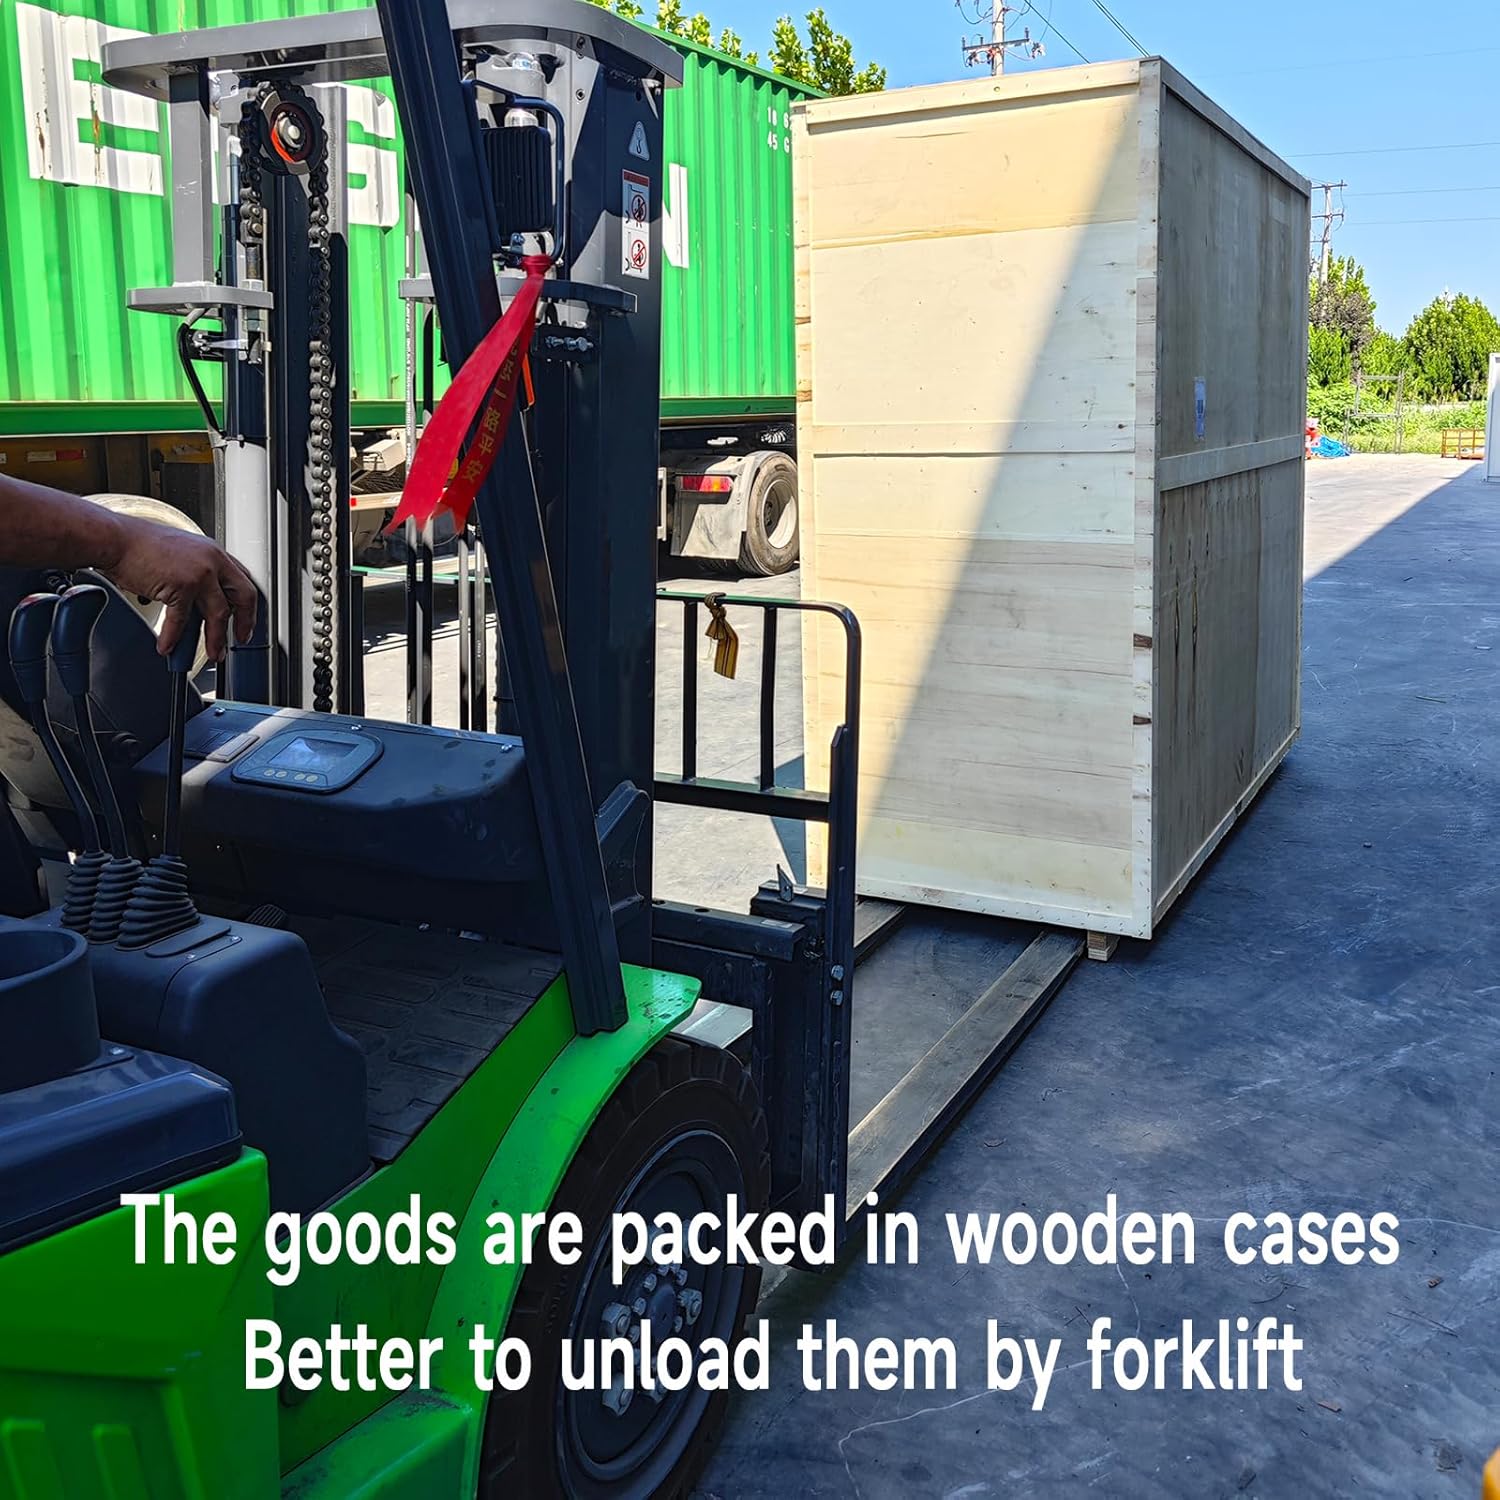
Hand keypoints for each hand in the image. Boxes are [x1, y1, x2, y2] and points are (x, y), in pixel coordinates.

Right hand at [102, 516, 257, 661]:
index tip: (246, 617)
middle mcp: (212, 561)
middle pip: (243, 597)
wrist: (116, 539)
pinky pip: (181, 620)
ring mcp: (199, 573)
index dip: (248, 603)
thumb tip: (201, 601)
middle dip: (244, 623)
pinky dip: (173, 637)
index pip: (243, 580)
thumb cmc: (140, 545)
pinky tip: (168, 646)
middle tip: (240, 639)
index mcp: (214, 552)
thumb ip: (197, 572)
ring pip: (218, 614)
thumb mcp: (182, 553)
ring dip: (215, 639)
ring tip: (213, 653)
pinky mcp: (181, 586)